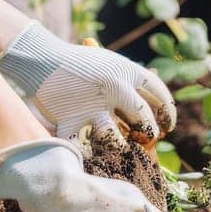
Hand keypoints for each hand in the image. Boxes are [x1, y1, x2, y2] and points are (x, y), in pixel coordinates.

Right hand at [0, 22, 176, 150]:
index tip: (168, 125)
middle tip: (145, 139)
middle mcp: (115, 88)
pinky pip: (80, 146)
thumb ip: (131, 79)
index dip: (169, 113)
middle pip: (143, 119)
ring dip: (118, 146)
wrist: (42, 57)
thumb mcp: (109, 62)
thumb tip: (157, 104)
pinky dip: (84, 154)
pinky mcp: (70, 119)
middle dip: (148, 134)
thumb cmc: (78, 61)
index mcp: (127, 70)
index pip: (160, 94)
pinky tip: (89, 154)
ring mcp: (92, 105)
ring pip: (116, 138)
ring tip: (117, 146)